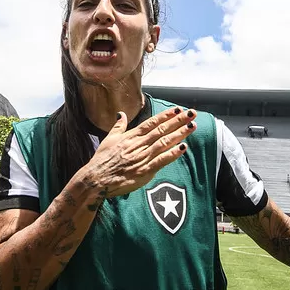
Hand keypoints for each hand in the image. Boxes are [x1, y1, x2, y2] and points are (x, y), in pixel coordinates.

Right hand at [79, 106, 196, 197]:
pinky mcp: (145, 170)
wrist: (97, 179)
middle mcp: (139, 144)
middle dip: (178, 121)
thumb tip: (121, 114)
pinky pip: (162, 160)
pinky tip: (183, 147)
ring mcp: (143, 157)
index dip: (166, 116)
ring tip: (192, 126)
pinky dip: (173, 153)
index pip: (152, 123)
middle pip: (162, 130)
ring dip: (180, 134)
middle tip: (192, 113)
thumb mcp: (108, 139)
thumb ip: (118, 126)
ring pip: (164, 142)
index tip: (177, 109)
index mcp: (131, 136)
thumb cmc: (102, 160)